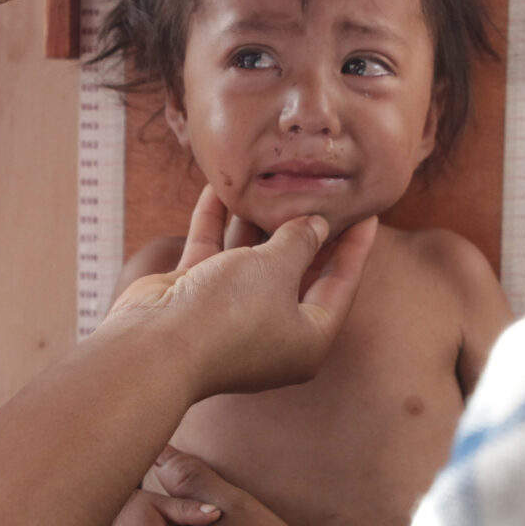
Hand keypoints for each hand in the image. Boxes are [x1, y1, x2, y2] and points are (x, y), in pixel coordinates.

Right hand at [103, 186, 379, 402]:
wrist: (157, 346)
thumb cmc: (231, 314)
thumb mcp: (278, 269)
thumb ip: (300, 241)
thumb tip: (315, 224)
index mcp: (307, 338)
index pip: (340, 284)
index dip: (354, 246)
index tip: (367, 211)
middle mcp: (272, 328)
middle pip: (297, 270)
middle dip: (303, 227)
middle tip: (318, 187)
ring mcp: (231, 313)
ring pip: (251, 258)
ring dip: (256, 220)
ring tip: (272, 179)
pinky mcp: (196, 297)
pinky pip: (212, 253)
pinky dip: (216, 222)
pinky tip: (220, 187)